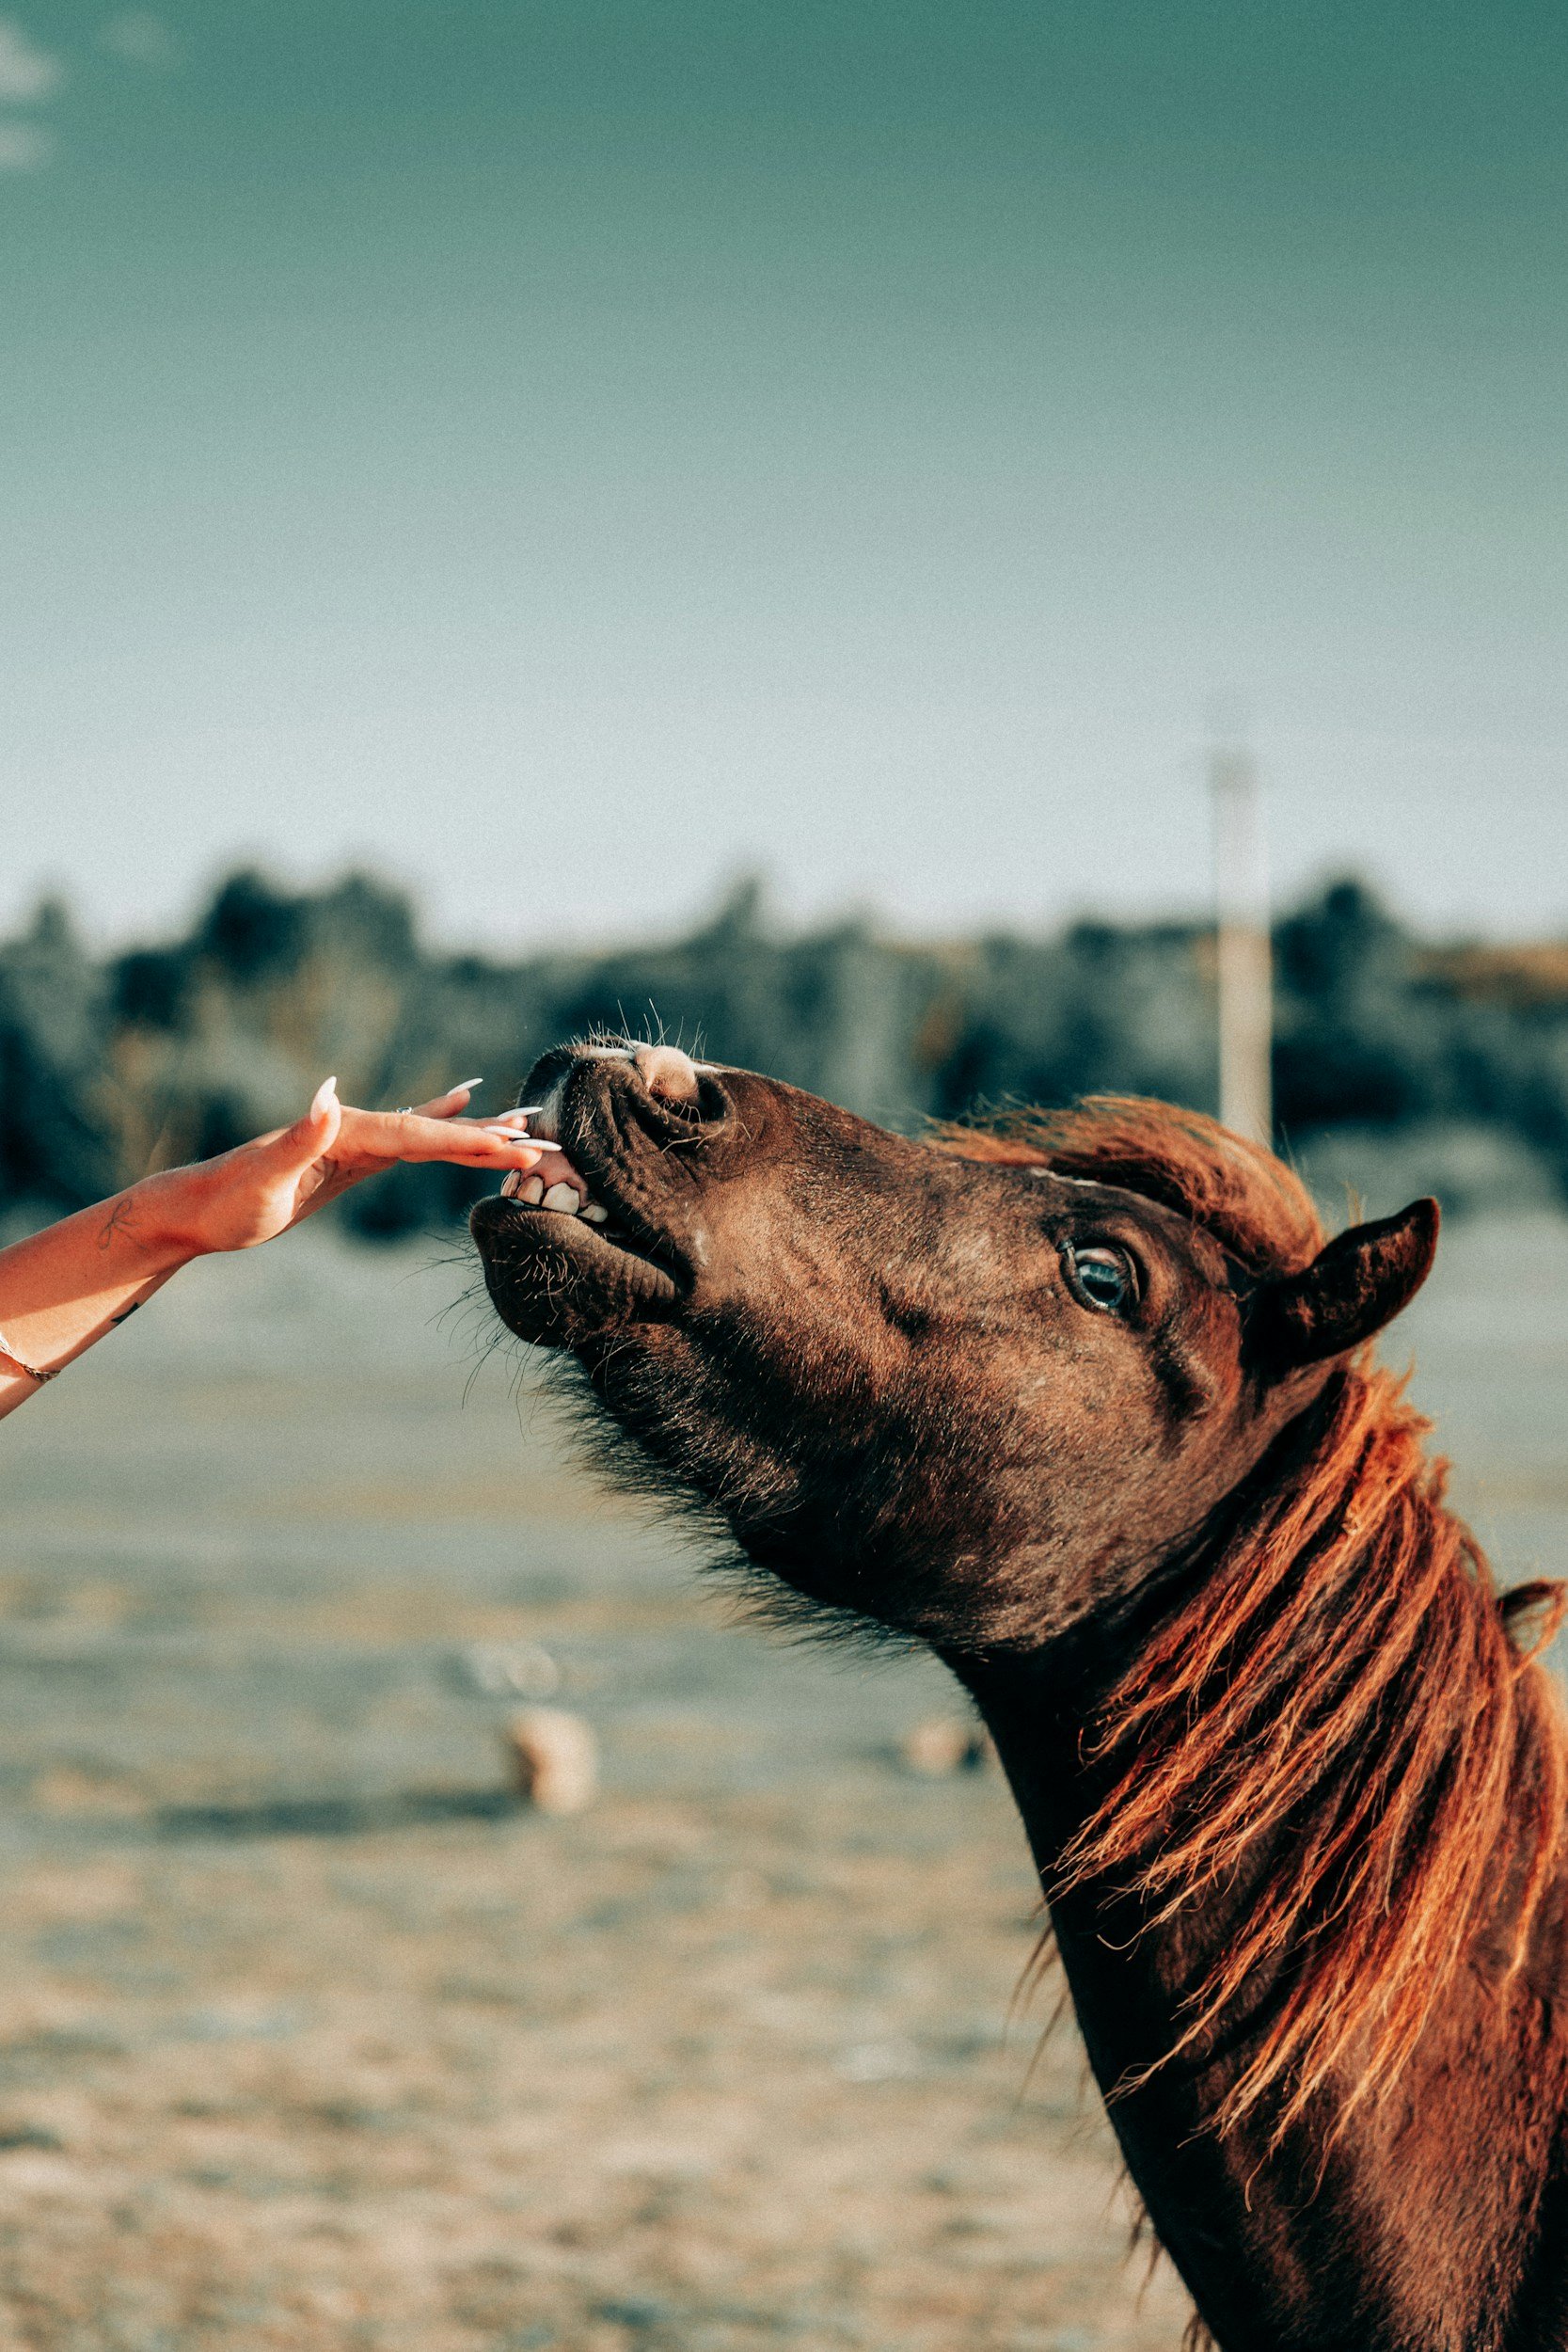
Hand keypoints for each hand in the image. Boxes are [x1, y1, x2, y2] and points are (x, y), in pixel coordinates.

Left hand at [140, 1080, 573, 1257]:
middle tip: (545, 1141)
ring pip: (431, 1134)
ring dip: (476, 1131)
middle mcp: (358, 1128)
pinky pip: (412, 1141)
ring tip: (524, 1124)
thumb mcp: (262, 1175)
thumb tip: (325, 1092)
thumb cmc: (227, 1200)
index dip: (469, 1140)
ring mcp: (358, 1141)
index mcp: (349, 1131)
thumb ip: (299, 1134)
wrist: (197, 1208)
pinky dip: (440, 1124)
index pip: (421, 1135)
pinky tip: (461, 1105)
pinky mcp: (354, 1159)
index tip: (516, 1146)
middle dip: (489, 1138)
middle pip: (436, 1131)